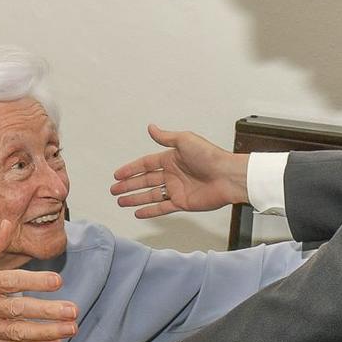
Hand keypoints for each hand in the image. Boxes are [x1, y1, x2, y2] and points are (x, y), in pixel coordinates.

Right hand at [110, 124, 247, 218]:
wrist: (227, 176)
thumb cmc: (210, 156)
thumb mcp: (185, 140)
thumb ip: (165, 138)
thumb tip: (151, 127)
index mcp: (171, 158)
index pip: (145, 164)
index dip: (131, 169)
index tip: (117, 175)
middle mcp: (173, 174)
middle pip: (145, 181)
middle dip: (128, 185)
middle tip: (114, 190)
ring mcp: (177, 189)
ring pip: (150, 195)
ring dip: (135, 198)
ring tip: (120, 202)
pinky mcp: (182, 203)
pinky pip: (162, 208)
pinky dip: (150, 211)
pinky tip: (138, 213)